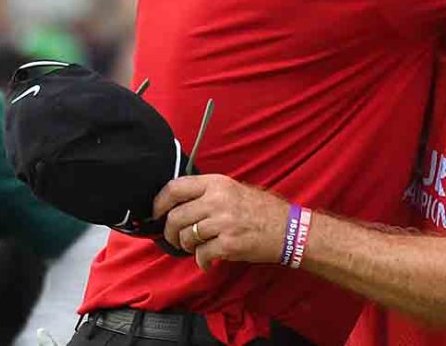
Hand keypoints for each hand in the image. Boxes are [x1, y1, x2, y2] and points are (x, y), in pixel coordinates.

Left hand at [154, 174, 289, 270]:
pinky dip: (202, 261)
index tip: (157, 213)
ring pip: (185, 237)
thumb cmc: (262, 210)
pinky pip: (201, 255)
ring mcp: (223, 222)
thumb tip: (178, 204)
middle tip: (176, 239)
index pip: (175, 188)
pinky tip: (208, 261)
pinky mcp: (228, 244)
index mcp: (218, 184)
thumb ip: (208, 193)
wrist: (288, 229)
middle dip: (171, 232)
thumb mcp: (234, 190)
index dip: (159, 202)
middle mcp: (218, 200)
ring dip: (187, 247)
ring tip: (198, 248)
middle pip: (176, 217)